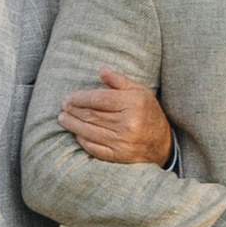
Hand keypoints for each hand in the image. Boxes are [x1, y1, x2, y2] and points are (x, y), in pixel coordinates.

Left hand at [57, 67, 175, 166]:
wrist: (162, 143)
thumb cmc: (148, 112)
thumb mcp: (139, 91)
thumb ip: (119, 81)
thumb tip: (101, 70)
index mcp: (133, 104)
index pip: (98, 99)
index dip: (80, 98)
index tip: (69, 98)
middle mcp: (128, 123)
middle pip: (92, 115)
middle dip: (73, 111)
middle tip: (63, 107)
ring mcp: (123, 142)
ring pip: (90, 131)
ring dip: (73, 125)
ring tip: (63, 119)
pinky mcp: (119, 156)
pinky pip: (94, 148)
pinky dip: (82, 140)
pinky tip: (76, 133)